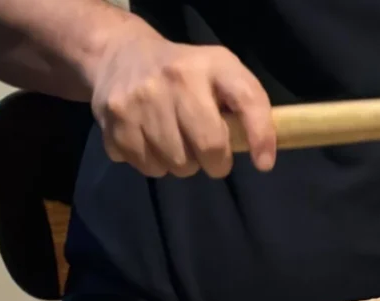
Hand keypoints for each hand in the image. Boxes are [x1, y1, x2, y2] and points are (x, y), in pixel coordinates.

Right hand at [87, 20, 274, 177]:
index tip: (264, 163)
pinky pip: (147, 166)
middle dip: (215, 163)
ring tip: (176, 142)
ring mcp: (141, 98)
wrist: (120, 54)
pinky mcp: (114, 119)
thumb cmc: (185, 74)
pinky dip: (154, 164)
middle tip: (210, 155)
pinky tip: (152, 142)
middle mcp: (176, 77)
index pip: (247, 99)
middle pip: (208, 146)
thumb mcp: (221, 74)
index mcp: (211, 65)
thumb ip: (245, 106)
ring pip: (176, 164)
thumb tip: (261, 156)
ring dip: (182, 164)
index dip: (260, 136)